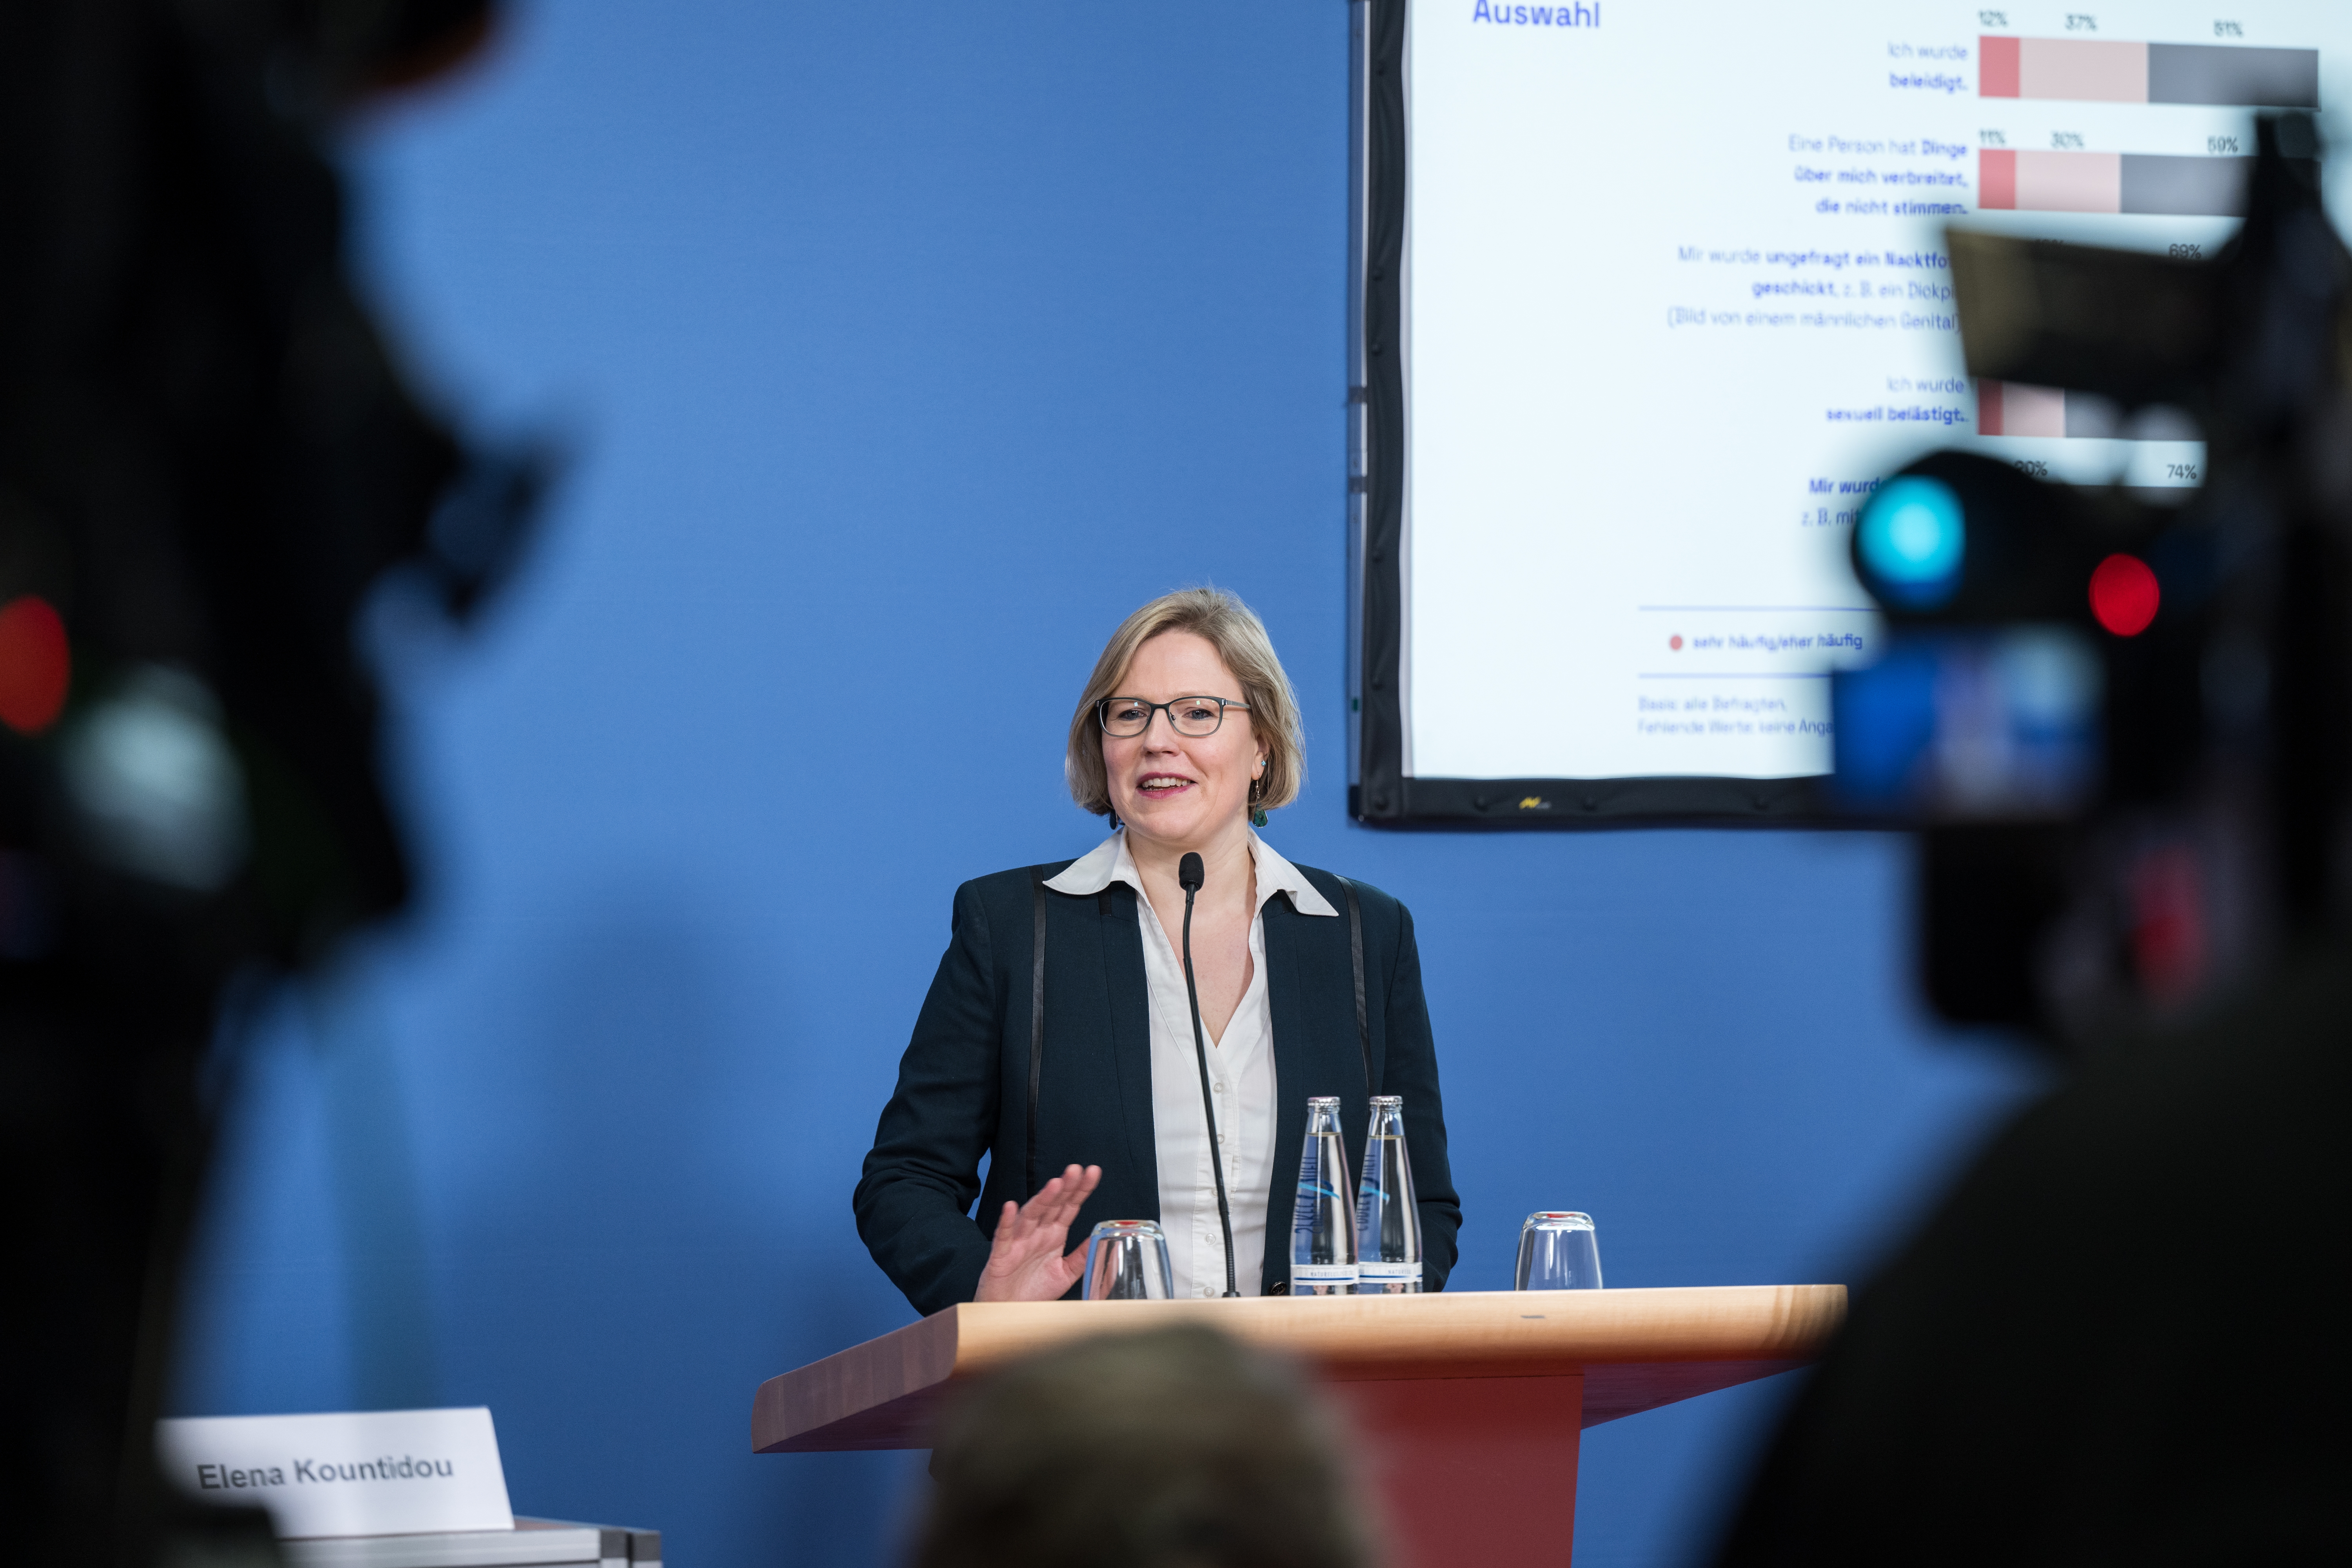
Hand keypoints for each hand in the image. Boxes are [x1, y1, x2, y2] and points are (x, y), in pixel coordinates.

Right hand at [973, 1164, 1102, 1301]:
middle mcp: (1037, 1234)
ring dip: (1042, 1199)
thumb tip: (1100, 1238)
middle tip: (1076, 1169)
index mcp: (1054, 1235)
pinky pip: (1004, 1236)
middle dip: (1064, 1187)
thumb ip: (1081, 1256)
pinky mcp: (1002, 1256)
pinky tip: (1011, 1207)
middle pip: (1052, 1206)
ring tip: (1054, 1184)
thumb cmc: (1033, 1292)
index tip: (1093, 1172)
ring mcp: (1019, 1243)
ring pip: (1031, 1215)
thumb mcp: (1065, 1273)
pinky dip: (1007, 1222)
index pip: (1069, 1207)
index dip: (1080, 1190)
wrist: (1009, 1314)